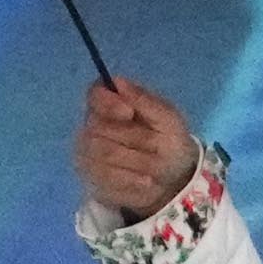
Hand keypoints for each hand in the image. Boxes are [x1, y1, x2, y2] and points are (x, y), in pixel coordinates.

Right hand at [75, 80, 201, 220]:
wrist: (174, 178)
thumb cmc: (170, 140)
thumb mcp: (168, 119)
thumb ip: (145, 101)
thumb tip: (118, 82)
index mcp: (111, 104)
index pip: (95, 94)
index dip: (108, 102)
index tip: (128, 112)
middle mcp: (93, 126)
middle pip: (99, 126)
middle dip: (134, 137)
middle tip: (157, 145)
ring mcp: (88, 153)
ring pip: (103, 152)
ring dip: (137, 160)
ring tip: (156, 166)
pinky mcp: (92, 178)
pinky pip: (105, 176)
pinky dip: (131, 178)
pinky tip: (146, 181)